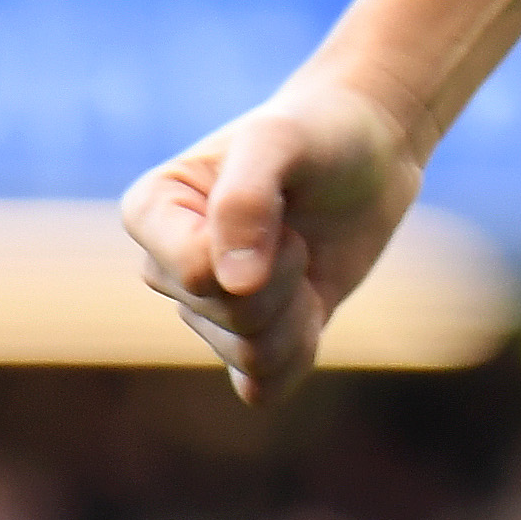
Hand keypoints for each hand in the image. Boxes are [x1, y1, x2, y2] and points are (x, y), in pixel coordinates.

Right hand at [121, 70, 422, 405]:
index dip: (258, 248)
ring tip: (305, 258)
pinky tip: (312, 304)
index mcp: (150, 211)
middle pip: (227, 314)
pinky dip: (301, 352)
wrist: (369, 149)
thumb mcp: (281, 138)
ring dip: (299, 311)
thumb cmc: (316, 133)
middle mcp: (167, 267)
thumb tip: (233, 285)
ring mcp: (206, 308)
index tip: (279, 202)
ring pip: (250, 353)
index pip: (192, 273)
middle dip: (285, 273)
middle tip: (301, 226)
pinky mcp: (250, 337)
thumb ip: (246, 198)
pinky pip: (264, 387)